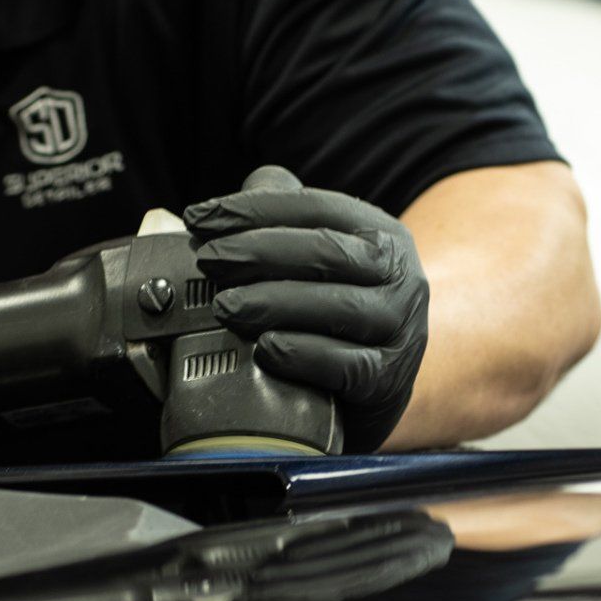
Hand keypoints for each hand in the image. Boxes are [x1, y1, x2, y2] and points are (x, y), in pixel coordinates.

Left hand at [184, 167, 428, 452]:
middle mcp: (401, 278)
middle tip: (208, 260)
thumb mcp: (322, 265)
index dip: (254, 209)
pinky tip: (263, 348)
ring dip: (272, 302)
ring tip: (224, 306)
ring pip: (338, 308)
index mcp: (383, 236)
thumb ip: (281, 225)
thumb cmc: (337, 318)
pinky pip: (344, 364)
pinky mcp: (388, 380)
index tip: (199, 218)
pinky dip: (301, 353)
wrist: (375, 392)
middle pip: (327, 253)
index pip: (316, 208)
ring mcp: (400, 331)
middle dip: (258, 251)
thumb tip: (220, 209)